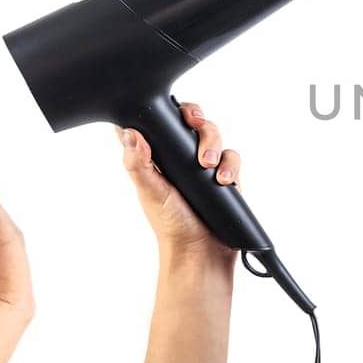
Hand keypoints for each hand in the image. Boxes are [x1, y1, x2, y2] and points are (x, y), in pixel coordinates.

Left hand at [118, 103, 236, 362]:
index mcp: (156, 157)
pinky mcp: (226, 176)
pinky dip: (231, 165)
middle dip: (196, 118)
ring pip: (213, 134)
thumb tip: (130, 134)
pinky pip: (233, 157)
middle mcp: (180, 158)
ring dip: (213, 143)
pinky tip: (224, 181)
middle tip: (195, 122)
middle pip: (190, 120)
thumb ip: (138, 164)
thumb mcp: (150, 193)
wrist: (201, 254)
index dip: (162, 109)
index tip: (168, 108)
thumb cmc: (171, 227)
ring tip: (207, 166)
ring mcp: (204, 166)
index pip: (156, 123)